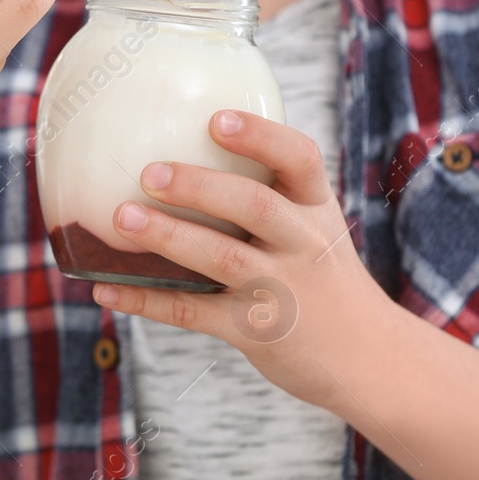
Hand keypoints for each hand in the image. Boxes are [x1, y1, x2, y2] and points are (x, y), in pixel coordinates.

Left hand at [91, 109, 390, 408]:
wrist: (371, 359)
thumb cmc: (325, 278)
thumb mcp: (317, 227)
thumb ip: (272, 196)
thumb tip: (190, 152)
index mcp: (316, 208)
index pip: (300, 159)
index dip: (259, 136)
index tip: (216, 120)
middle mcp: (302, 243)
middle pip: (254, 206)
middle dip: (200, 187)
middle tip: (149, 173)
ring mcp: (279, 289)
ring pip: (222, 258)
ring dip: (168, 236)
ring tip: (122, 218)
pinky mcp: (255, 331)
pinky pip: (193, 312)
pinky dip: (147, 300)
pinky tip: (107, 288)